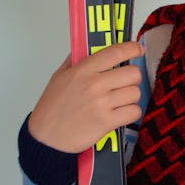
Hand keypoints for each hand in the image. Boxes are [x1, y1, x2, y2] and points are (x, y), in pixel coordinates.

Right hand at [28, 41, 142, 152]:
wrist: (47, 137)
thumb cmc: (52, 108)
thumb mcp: (59, 76)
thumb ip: (75, 60)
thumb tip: (87, 46)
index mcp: (83, 70)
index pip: (115, 52)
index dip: (131, 48)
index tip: (137, 50)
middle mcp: (94, 84)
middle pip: (133, 73)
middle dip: (132, 78)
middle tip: (124, 83)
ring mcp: (102, 104)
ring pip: (135, 93)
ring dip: (130, 97)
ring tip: (118, 101)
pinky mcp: (107, 122)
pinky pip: (134, 111)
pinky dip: (130, 113)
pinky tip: (120, 113)